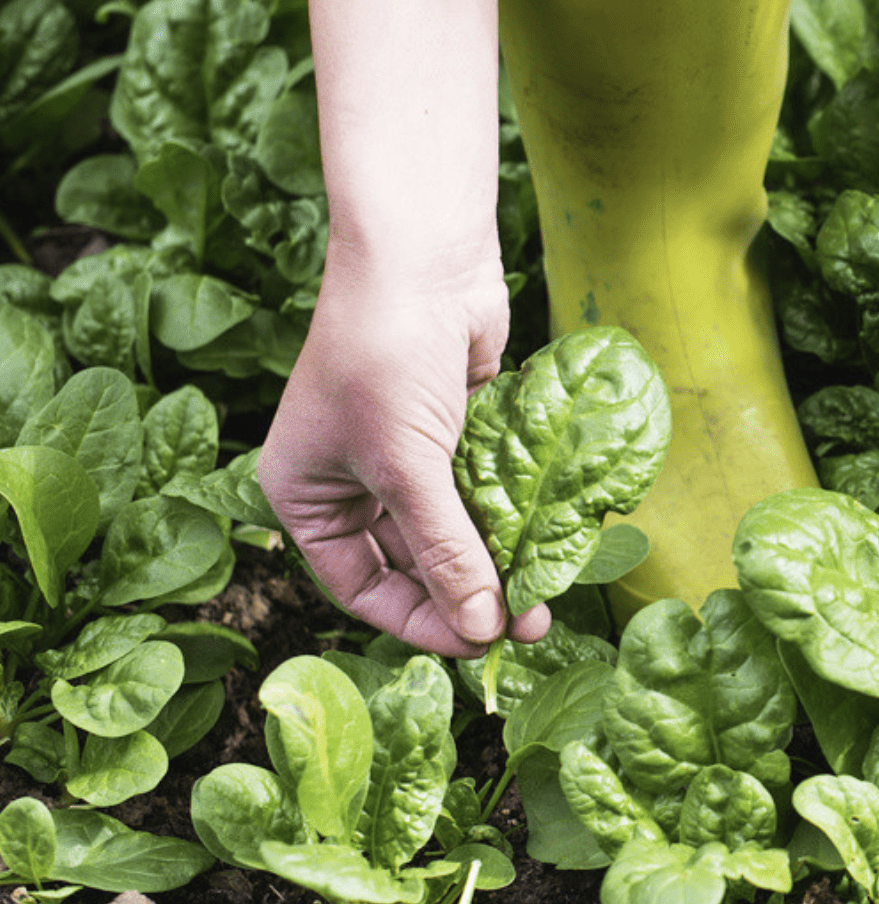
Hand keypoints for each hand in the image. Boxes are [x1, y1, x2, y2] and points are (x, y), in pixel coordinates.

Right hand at [259, 251, 551, 655]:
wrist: (423, 259)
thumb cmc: (386, 354)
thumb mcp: (408, 466)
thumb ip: (446, 551)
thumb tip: (482, 626)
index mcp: (307, 495)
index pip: (361, 586)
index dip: (419, 620)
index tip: (476, 644)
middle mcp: (351, 480)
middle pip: (413, 564)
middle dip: (468, 594)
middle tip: (524, 625)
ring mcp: (406, 455)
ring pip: (454, 531)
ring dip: (496, 562)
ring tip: (544, 595)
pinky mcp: (456, 431)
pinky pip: (483, 492)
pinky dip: (511, 518)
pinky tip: (547, 544)